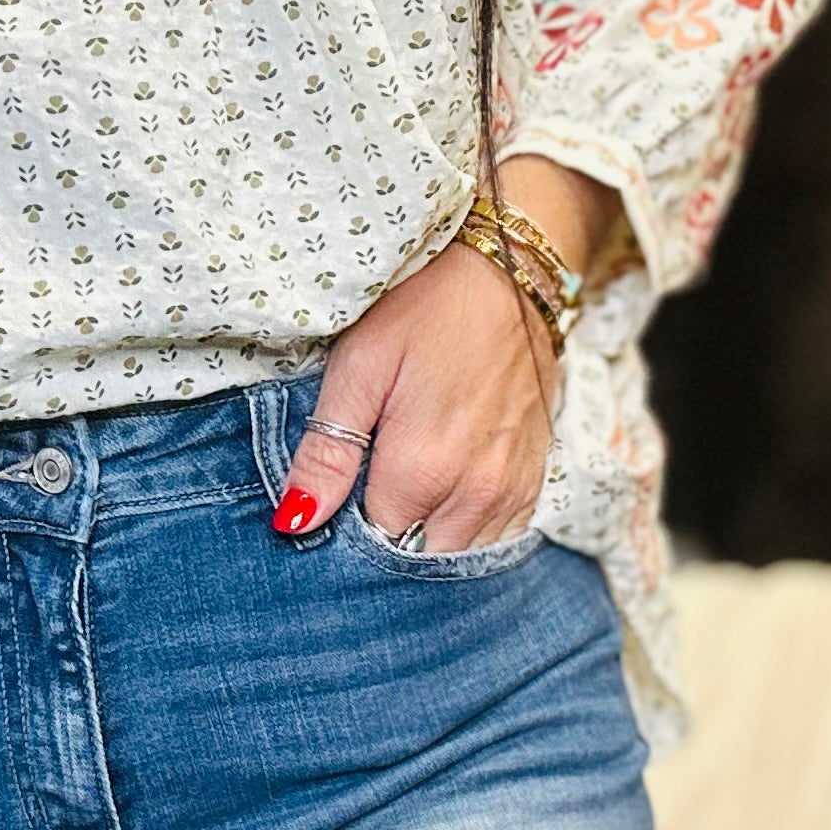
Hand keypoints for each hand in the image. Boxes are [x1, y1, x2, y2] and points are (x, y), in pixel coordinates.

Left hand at [272, 158, 620, 550]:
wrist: (511, 269)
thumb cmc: (424, 309)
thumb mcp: (358, 368)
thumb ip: (327, 453)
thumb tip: (294, 522)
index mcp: (422, 470)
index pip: (372, 547)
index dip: (345, 535)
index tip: (333, 505)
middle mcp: (476, 492)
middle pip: (417, 560)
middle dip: (386, 545)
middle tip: (364, 498)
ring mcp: (512, 489)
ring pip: (459, 558)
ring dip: (426, 543)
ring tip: (402, 500)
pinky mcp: (535, 479)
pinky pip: (498, 540)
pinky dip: (466, 534)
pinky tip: (443, 503)